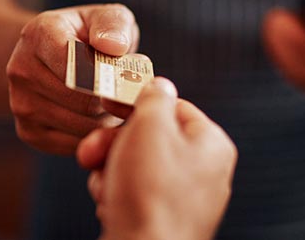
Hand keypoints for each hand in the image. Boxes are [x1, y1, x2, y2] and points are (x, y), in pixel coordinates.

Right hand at [7, 4, 138, 153]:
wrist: (58, 54)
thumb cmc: (92, 35)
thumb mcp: (108, 18)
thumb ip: (114, 24)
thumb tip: (114, 46)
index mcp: (40, 34)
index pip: (76, 66)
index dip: (108, 77)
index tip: (126, 78)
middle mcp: (21, 69)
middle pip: (83, 101)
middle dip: (113, 100)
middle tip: (128, 93)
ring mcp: (20, 104)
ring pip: (82, 127)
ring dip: (108, 120)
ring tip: (115, 103)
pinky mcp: (28, 132)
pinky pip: (74, 145)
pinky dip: (96, 136)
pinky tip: (102, 118)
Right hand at [77, 78, 236, 239]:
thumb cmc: (151, 194)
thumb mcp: (151, 127)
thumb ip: (156, 98)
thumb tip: (160, 86)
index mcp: (211, 145)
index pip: (176, 107)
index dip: (141, 104)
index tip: (113, 105)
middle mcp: (203, 172)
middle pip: (153, 138)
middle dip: (117, 142)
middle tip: (93, 148)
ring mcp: (184, 198)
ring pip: (139, 165)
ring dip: (112, 168)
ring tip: (103, 181)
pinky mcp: (163, 218)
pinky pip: (136, 192)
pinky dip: (116, 192)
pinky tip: (109, 202)